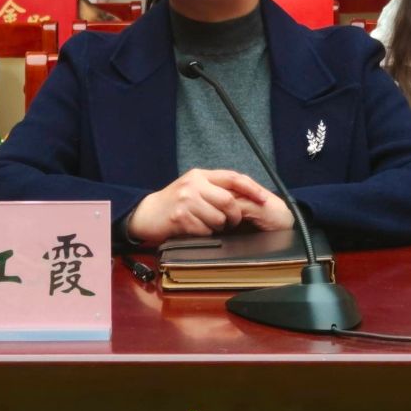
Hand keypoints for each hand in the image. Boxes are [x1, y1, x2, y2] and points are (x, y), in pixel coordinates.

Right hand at [127, 168, 289, 244]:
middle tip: (232, 223)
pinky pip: (205, 230)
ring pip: (218, 218)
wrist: (146, 214)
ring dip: (218, 227)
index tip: (264, 199)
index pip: (233, 177)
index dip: (252, 188)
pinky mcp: (180, 216)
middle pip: (228, 200)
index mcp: (201, 175)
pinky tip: (195, 231)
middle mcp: (194, 184)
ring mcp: (186, 199)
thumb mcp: (193, 188)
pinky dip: (204, 234)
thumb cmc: (174, 203)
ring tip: (208, 226)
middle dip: (234, 215)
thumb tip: (245, 199)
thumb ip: (214, 189)